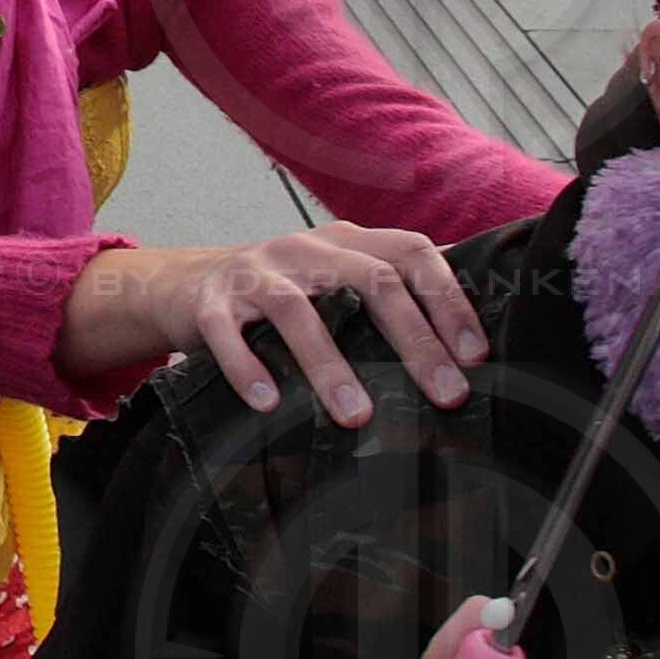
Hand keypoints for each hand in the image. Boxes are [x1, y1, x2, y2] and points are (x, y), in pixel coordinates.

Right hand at [60, 224, 486, 421]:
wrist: (182, 285)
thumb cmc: (277, 291)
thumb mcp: (334, 277)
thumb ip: (389, 287)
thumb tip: (469, 326)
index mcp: (344, 242)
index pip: (411, 253)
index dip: (449, 298)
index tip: (476, 355)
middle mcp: (303, 249)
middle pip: (370, 282)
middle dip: (414, 341)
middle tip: (446, 394)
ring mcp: (254, 274)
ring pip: (298, 312)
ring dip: (330, 366)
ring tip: (357, 416)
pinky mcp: (209, 304)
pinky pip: (227, 335)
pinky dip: (248, 369)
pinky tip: (269, 403)